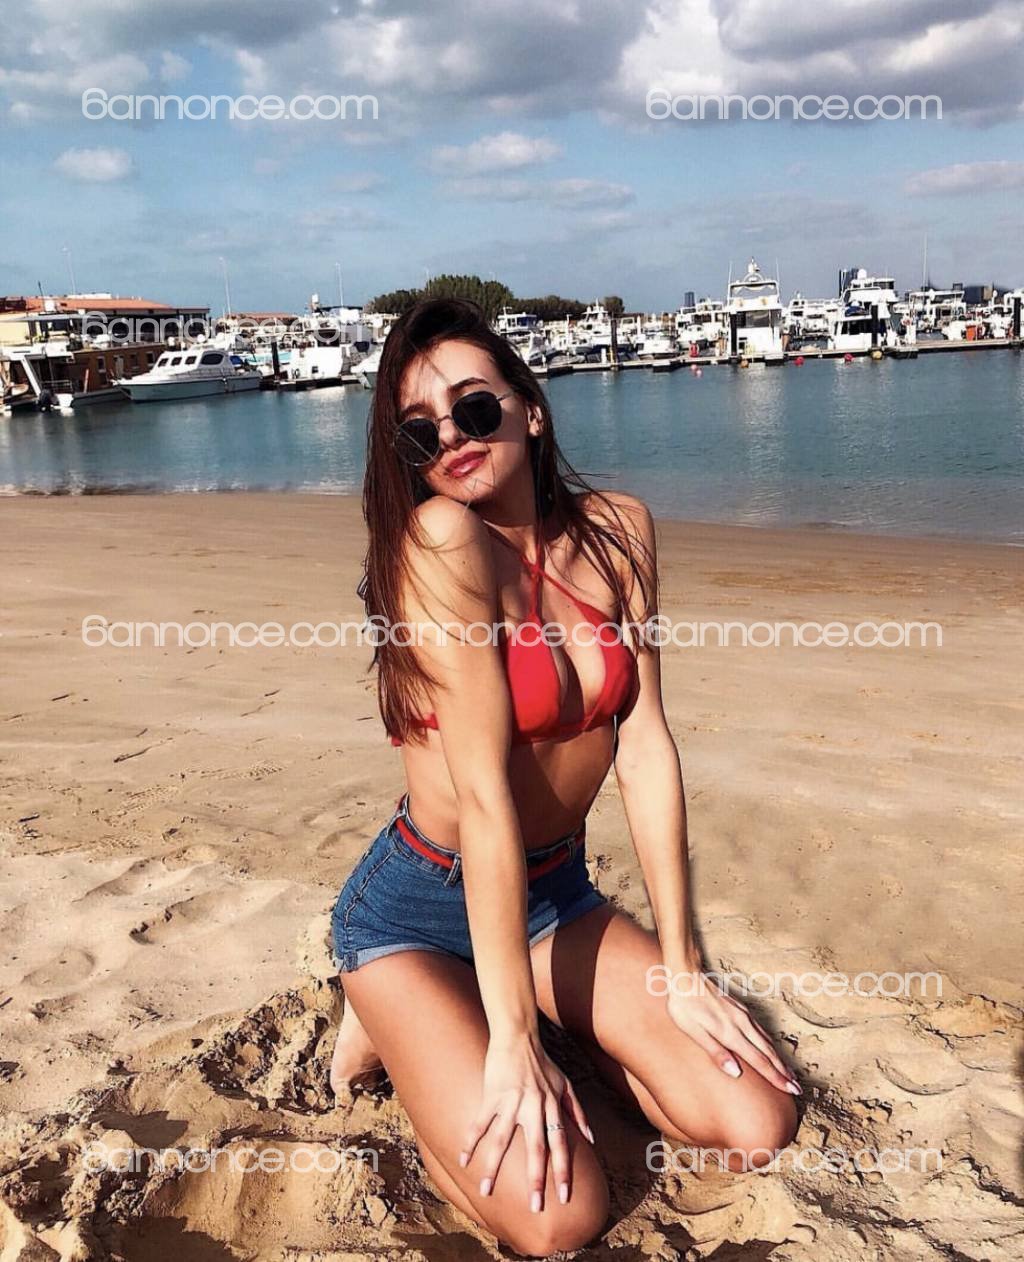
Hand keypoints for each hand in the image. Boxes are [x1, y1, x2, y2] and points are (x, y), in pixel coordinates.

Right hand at [459, 1030, 593, 1210]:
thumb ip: (577, 1111)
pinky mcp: (491, 1095)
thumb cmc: (542, 1061)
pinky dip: (471, 1142)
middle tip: (536, 1207)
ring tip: (486, 1191)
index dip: (564, 1171)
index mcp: (552, 1106)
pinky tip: (464, 1160)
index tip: (565, 1197)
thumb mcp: (566, 1083)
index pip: (561, 1145)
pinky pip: (480, 1123)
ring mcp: (511, 1101)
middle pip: (537, 1148)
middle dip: (537, 1179)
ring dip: (494, 1167)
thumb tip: (591, 1139)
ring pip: (503, 1140)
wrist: (518, 1036)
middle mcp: (534, 1106)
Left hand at [665, 966, 800, 1095]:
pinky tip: (772, 1048)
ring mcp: (743, 1015)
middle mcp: (741, 1024)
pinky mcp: (741, 1008)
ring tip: (790, 1073)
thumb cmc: (684, 1005)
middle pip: (768, 1052)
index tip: (790, 1090)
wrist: (686, 974)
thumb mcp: (693, 1030)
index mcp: (730, 1033)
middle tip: (797, 1088)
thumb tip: (736, 1073)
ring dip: (780, 1059)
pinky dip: (771, 1043)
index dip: (775, 1077)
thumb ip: (715, 1051)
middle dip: (783, 1072)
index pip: (759, 1060)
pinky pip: (761, 1030)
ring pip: (767, 1041)